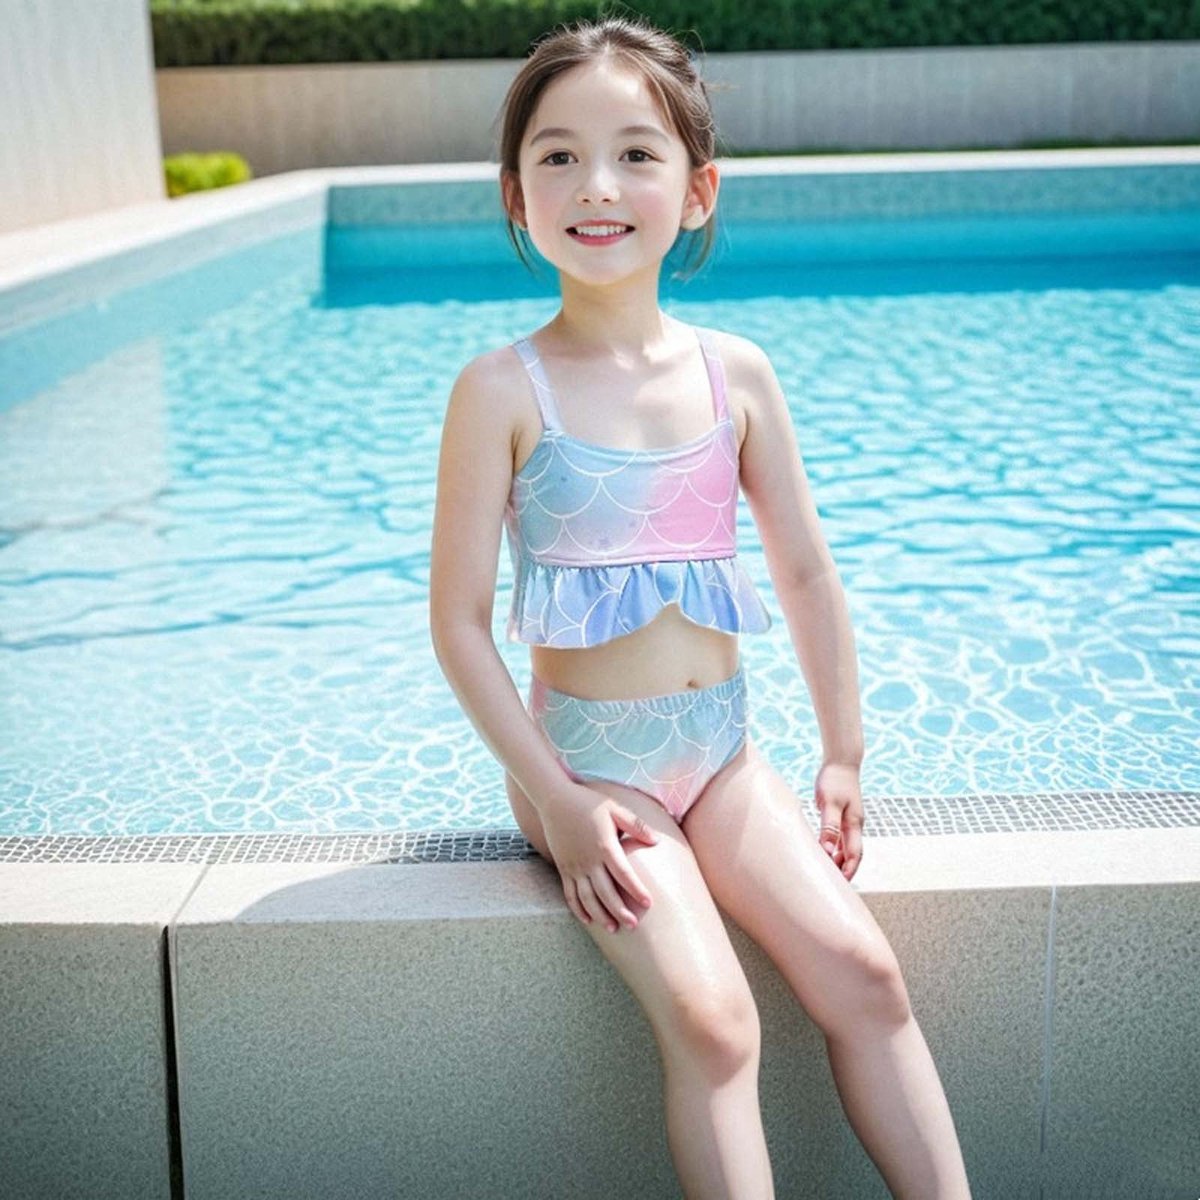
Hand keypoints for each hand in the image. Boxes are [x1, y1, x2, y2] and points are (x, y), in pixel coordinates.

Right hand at [538, 781, 657, 933]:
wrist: (555, 800)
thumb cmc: (588, 803)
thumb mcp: (615, 809)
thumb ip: (636, 825)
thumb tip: (657, 841)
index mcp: (604, 846)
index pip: (623, 873)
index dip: (636, 889)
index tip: (648, 903)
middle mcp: (588, 860)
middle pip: (605, 892)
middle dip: (620, 910)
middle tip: (633, 925)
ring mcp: (574, 866)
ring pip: (587, 898)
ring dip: (600, 915)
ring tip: (613, 928)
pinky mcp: (564, 868)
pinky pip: (570, 894)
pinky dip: (578, 909)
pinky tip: (588, 920)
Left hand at [814, 761, 863, 881]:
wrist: (842, 761)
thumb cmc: (835, 780)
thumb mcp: (829, 803)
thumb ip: (829, 826)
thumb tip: (827, 850)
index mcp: (854, 824)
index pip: (854, 855)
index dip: (848, 871)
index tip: (840, 885)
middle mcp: (855, 825)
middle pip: (852, 854)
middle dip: (844, 869)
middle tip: (831, 883)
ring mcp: (849, 820)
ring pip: (846, 846)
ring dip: (838, 859)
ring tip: (825, 871)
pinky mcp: (842, 814)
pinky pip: (840, 837)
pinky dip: (834, 847)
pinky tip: (823, 851)